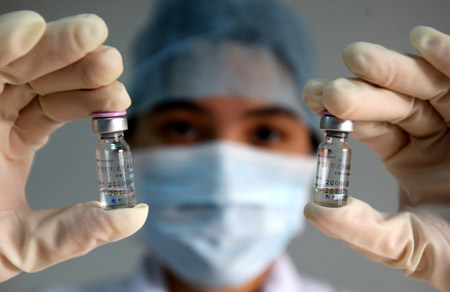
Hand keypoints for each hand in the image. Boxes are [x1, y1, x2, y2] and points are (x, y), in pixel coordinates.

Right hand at [0, 11, 147, 281]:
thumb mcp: (25, 245)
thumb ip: (76, 232)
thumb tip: (135, 218)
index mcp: (11, 141)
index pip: (57, 108)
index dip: (89, 99)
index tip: (120, 97)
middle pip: (39, 76)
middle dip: (77, 63)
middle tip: (111, 61)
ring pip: (11, 59)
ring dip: (50, 43)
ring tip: (90, 35)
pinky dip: (1, 42)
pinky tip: (29, 32)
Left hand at [302, 26, 449, 291]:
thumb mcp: (406, 244)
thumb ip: (361, 229)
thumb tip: (311, 211)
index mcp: (409, 156)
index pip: (372, 126)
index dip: (344, 113)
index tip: (313, 98)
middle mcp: (432, 132)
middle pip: (394, 102)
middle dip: (361, 92)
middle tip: (330, 90)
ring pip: (426, 85)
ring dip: (394, 69)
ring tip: (358, 60)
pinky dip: (449, 59)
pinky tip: (426, 44)